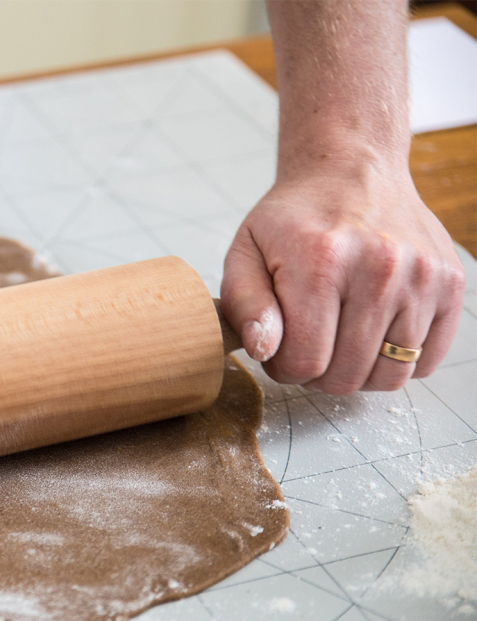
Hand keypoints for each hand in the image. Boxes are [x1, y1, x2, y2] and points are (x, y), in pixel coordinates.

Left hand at [220, 153, 465, 393]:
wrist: (352, 169)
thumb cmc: (294, 219)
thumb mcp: (246, 252)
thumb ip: (245, 305)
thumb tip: (263, 349)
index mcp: (323, 261)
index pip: (305, 362)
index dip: (285, 369)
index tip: (280, 350)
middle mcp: (381, 268)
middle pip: (347, 377)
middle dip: (318, 374)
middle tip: (308, 344)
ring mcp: (422, 276)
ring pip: (389, 376)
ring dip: (357, 372)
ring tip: (338, 340)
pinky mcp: (450, 283)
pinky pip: (426, 361)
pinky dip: (396, 361)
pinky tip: (372, 334)